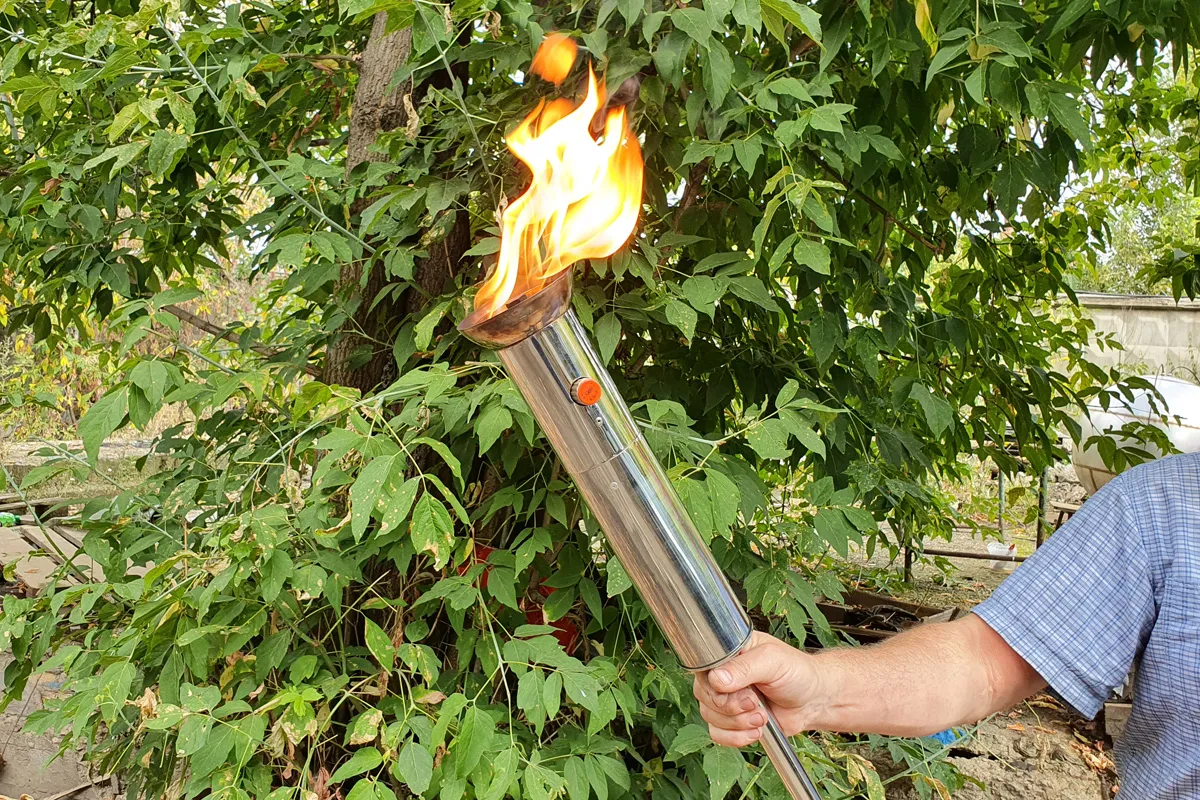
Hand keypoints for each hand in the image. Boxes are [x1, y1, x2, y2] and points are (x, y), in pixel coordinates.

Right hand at [692, 632, 819, 746]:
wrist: (814, 701)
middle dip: (732, 707)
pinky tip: (756, 730)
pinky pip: (717, 734)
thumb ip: (744, 668)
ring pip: (709, 716)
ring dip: (737, 723)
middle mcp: (723, 675)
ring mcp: (727, 698)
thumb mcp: (773, 661)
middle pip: (704, 695)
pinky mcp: (732, 721)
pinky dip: (736, 737)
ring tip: (762, 716)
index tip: (744, 691)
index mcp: (729, 653)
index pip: (704, 668)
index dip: (716, 685)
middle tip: (755, 703)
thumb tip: (716, 679)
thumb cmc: (797, 673)